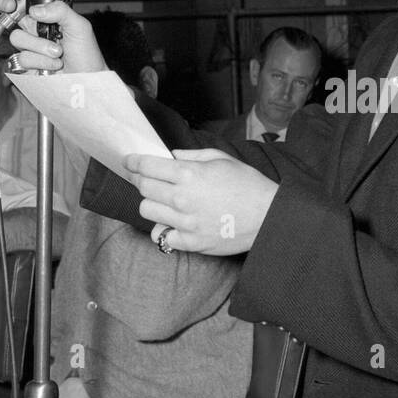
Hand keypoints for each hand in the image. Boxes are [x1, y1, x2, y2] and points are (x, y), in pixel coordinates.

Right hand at [0, 0, 106, 73]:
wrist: (86, 79)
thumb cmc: (86, 54)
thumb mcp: (79, 26)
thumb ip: (60, 11)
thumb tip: (35, 9)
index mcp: (46, 16)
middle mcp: (34, 30)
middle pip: (8, 13)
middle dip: (6, 6)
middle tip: (12, 8)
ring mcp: (28, 47)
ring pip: (17, 37)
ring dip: (40, 46)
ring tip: (58, 52)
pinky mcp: (24, 65)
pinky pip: (22, 58)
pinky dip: (41, 61)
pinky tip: (53, 65)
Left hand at [126, 149, 279, 254]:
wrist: (269, 216)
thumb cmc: (249, 185)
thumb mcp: (223, 159)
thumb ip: (193, 155)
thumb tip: (172, 156)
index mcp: (189, 174)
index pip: (147, 166)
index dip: (133, 162)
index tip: (129, 161)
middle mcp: (182, 198)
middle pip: (143, 188)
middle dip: (141, 180)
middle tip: (147, 179)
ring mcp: (185, 222)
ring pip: (147, 211)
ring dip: (152, 203)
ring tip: (165, 202)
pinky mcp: (191, 242)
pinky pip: (162, 236)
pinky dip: (164, 229)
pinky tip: (174, 223)